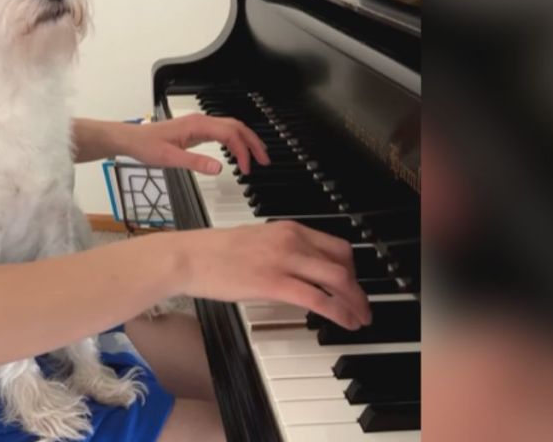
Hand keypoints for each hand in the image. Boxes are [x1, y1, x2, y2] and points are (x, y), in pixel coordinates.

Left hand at [119, 114, 269, 174]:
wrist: (131, 139)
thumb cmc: (146, 146)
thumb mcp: (169, 158)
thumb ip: (195, 162)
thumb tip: (219, 168)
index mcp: (197, 125)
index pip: (230, 134)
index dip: (243, 151)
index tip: (248, 169)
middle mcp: (201, 121)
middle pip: (236, 127)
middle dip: (253, 143)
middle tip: (265, 161)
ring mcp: (199, 124)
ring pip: (231, 127)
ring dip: (246, 140)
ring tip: (257, 157)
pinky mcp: (196, 130)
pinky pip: (222, 132)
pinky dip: (235, 141)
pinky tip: (237, 152)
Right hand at [168, 221, 370, 329]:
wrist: (189, 256)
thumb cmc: (213, 252)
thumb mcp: (255, 241)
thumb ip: (280, 250)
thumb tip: (297, 270)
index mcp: (288, 229)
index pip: (336, 246)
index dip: (352, 268)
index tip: (353, 285)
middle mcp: (292, 240)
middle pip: (342, 263)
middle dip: (358, 288)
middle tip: (362, 306)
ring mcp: (284, 261)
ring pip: (337, 280)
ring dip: (355, 302)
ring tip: (360, 318)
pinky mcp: (274, 283)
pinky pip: (318, 299)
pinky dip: (339, 312)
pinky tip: (345, 322)